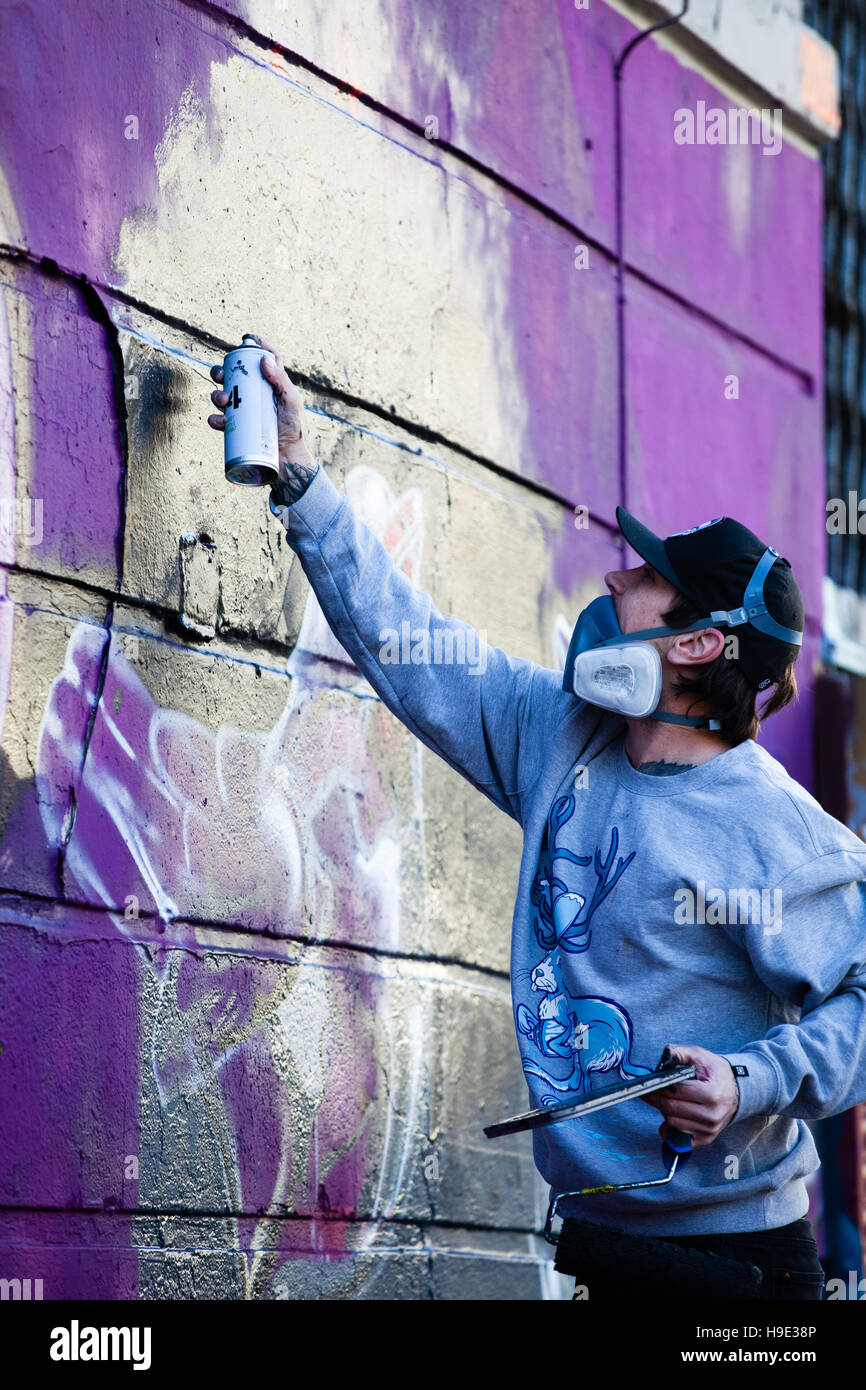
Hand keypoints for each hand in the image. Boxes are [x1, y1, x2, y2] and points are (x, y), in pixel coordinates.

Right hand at [208, 333, 318, 503]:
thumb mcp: (292, 402)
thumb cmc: (293, 429)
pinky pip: (220, 420)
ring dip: (216, 394)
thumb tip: (263, 359)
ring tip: (222, 400)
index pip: (263, 360)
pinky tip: (218, 420)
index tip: (247, 338)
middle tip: (221, 375)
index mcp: (270, 385)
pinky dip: (215, 419)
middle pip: (233, 376)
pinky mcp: (236, 428)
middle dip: (222, 372)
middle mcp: (254, 396)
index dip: (256, 346)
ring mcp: (243, 412)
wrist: (287, 459)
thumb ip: (281, 380)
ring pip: (222, 396)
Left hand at [640, 1044, 738, 1148]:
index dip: (657, 1087)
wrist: (738, 1091)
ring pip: (672, 1122)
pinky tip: (671, 1114)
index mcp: (712, 1094)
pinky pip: (678, 1137)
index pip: (675, 1093)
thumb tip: (664, 1056)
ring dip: (664, 1110)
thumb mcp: (701, 1056)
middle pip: (671, 1109)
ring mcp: (709, 1130)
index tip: (645, 1085)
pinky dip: (670, 1127)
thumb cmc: (717, 1073)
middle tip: (645, 1092)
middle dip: (655, 1099)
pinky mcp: (706, 1139)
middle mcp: (712, 1115)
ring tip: (665, 1098)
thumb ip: (681, 1053)